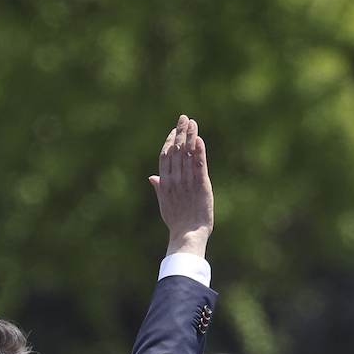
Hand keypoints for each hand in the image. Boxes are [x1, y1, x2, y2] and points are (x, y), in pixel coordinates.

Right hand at [150, 114, 213, 257]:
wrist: (187, 235)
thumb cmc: (177, 222)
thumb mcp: (164, 204)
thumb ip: (159, 187)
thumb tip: (152, 176)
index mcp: (165, 183)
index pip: (165, 156)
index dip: (169, 141)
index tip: (174, 130)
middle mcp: (175, 180)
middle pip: (177, 151)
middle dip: (180, 133)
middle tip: (184, 118)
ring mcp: (188, 182)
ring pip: (188, 154)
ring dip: (190, 136)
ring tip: (192, 122)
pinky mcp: (202, 185)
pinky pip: (200, 165)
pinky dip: (200, 151)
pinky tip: (199, 139)